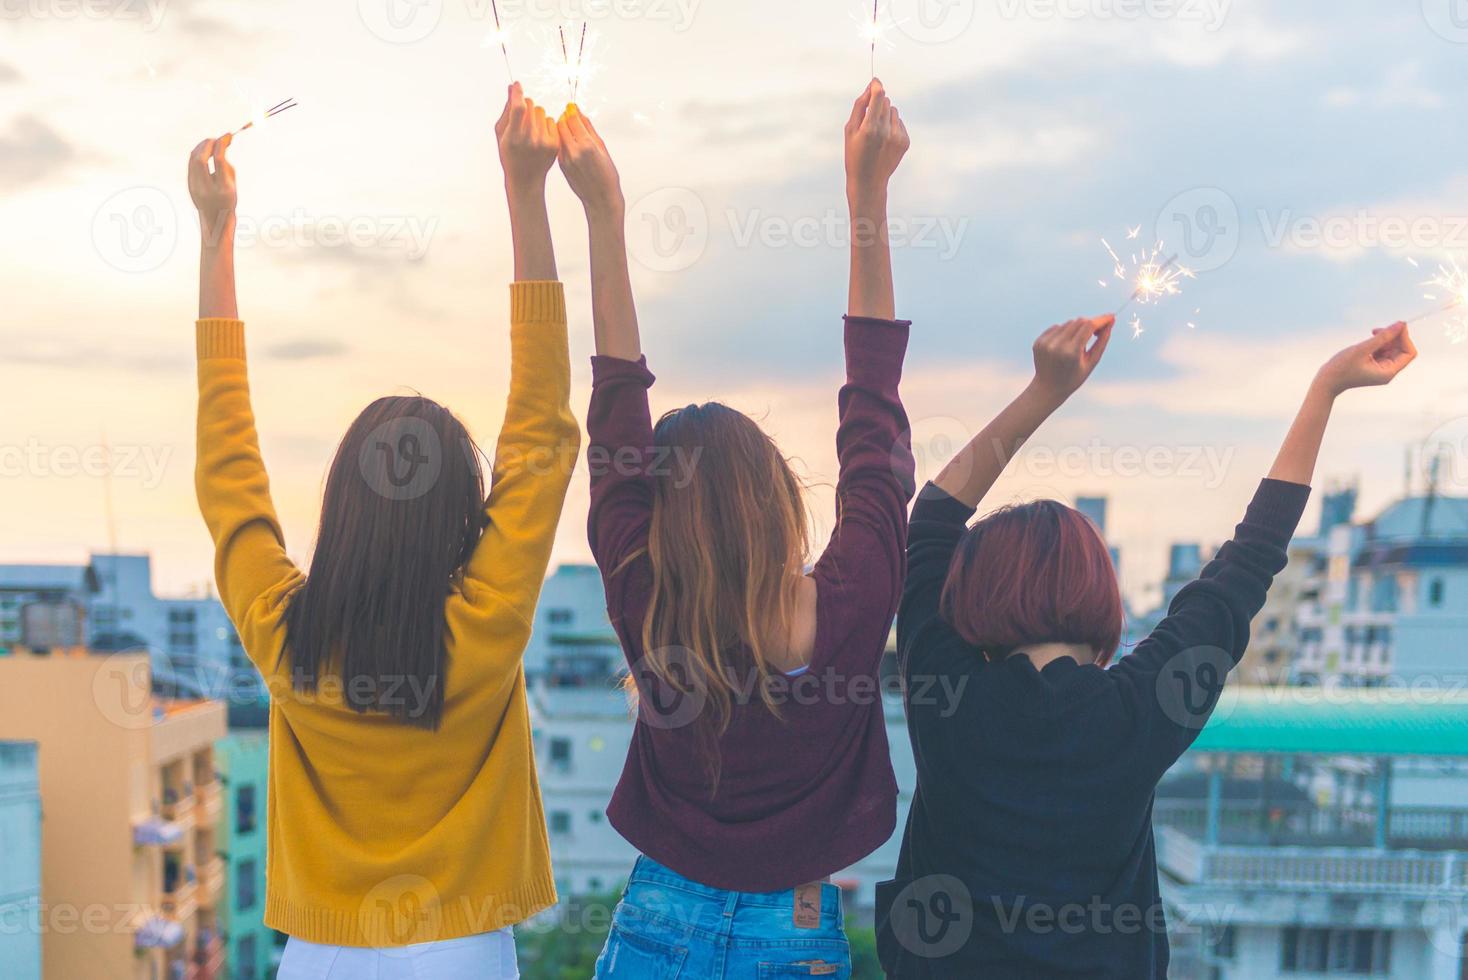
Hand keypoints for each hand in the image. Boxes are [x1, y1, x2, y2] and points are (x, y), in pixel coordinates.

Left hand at [188, 134, 236, 241]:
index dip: (222, 144)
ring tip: (212, 142)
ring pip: (193, 159)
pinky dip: (197, 153)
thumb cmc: (228, 202)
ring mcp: (195, 187)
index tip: (228, 135)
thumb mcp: (232, 186)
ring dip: (202, 146)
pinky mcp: (189, 185)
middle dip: (209, 144)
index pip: (219, 160)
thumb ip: (226, 167)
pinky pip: (191, 163)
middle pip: (201, 158)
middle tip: (218, 138)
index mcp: (222, 189)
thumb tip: (220, 147)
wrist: (215, 221)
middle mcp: (206, 188)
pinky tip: (205, 150)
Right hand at [496, 83, 557, 190]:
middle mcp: (530, 139)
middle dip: (526, 106)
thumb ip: (507, 110)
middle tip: (522, 118)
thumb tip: (512, 87)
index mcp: (514, 137)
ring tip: (530, 129)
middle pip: (531, 105)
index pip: (518, 109)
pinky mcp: (554, 144)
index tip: (518, 85)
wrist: (525, 179)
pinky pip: (551, 120)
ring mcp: (544, 142)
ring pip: (542, 111)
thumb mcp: (502, 134)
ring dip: (536, 115)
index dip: (518, 94)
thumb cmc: (509, 154)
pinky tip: (539, 135)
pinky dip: (545, 124)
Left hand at [557, 106, 622, 219]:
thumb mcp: (602, 149)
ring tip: (569, 128)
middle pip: (561, 124)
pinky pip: (558, 146)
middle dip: (565, 118)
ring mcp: (565, 159)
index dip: (571, 110)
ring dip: (561, 128)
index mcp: (586, 145)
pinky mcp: (561, 165)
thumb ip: (589, 129)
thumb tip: (580, 114)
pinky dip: (561, 140)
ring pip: (557, 135)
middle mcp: (573, 151)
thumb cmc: (607, 176)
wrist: (600, 198)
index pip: (572, 119)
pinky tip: (568, 141)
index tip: (572, 107)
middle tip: (570, 116)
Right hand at [845, 79, 908, 198]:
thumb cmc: (854, 155)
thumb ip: (859, 107)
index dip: (876, 86)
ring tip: (876, 131)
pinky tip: (884, 140)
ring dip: (885, 115)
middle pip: (885, 101)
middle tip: (869, 119)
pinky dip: (892, 126)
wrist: (868, 181)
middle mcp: (886, 131)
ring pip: (893, 111)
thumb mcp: (850, 131)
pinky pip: (899, 122)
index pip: (878, 96)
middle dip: (877, 103)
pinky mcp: (905, 141)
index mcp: (870, 128)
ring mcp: (897, 137)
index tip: (875, 81)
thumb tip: (869, 89)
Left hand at [1031, 315, 1114, 400]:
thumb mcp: (1092, 362)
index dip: (1101, 320)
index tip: (1111, 317)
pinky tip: (1064, 346)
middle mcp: (1057, 345)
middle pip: (1079, 322)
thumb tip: (1110, 321)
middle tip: (1096, 333)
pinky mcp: (1038, 341)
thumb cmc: (1074, 377)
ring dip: (1077, 329)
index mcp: (1071, 352)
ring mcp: (1045, 343)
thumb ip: (1102, 341)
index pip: (1089, 326)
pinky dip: (1064, 332)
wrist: (1047, 388)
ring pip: (1068, 323)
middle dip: (1090, 324)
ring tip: (1077, 346)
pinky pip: (1056, 327)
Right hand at [1314, 322, 1417, 395]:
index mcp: (1388, 372)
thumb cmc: (1341, 369)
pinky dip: (1379, 343)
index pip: (1408, 353)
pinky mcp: (1374, 365)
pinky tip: (1369, 340)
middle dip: (1394, 337)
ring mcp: (1381, 369)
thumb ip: (1383, 336)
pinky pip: (1383, 351)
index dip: (1405, 338)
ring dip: (1385, 339)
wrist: (1326, 381)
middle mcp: (1387, 371)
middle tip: (1380, 329)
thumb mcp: (1362, 349)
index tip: (1397, 327)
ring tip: (1372, 334)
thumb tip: (1400, 325)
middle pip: (1401, 350)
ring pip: (1392, 349)